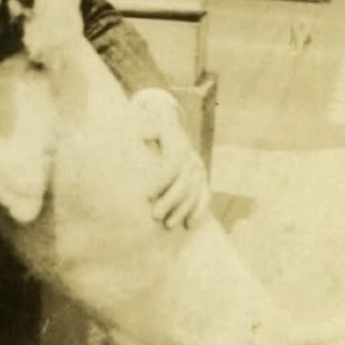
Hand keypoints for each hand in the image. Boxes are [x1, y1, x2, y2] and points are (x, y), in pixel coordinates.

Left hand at [131, 90, 208, 229]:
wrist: (162, 119)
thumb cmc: (145, 126)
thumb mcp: (142, 124)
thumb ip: (142, 131)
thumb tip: (140, 135)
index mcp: (177, 143)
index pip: (172, 165)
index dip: (160, 181)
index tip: (147, 195)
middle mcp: (190, 156)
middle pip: (184, 182)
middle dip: (170, 200)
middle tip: (154, 215)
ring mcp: (197, 167)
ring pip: (194, 192)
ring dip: (182, 210)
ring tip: (168, 225)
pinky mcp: (201, 177)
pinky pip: (204, 195)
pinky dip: (198, 210)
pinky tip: (189, 225)